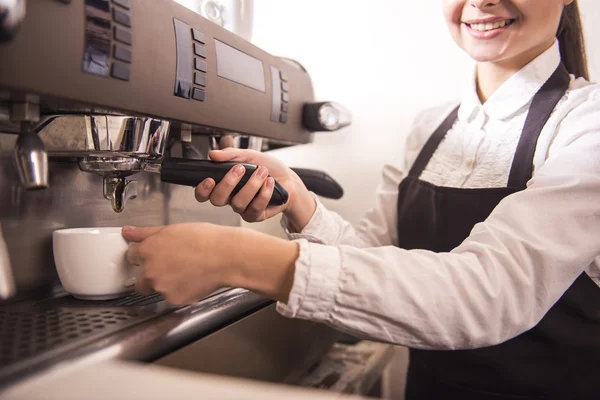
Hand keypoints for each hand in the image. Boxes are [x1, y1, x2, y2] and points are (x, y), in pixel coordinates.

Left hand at [122, 224, 298, 304]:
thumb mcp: (172, 229)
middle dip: (151, 271)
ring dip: (164, 282)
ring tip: (185, 271)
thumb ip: (145, 233)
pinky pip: (170, 297)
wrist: (226, 256)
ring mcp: (161, 288)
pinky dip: (179, 291)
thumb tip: (127, 232)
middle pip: (140, 276)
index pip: (132, 255)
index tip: (156, 253)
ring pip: (155, 288)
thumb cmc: (204, 239)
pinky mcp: (174, 300)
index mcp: (147, 250)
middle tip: (172, 264)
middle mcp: (149, 271)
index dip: (145, 253)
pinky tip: (192, 279)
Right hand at [195, 148, 315, 229]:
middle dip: (228, 183)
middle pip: (217, 200)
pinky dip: (263, 193)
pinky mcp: (256, 215)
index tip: (210, 179)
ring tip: (262, 172)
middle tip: (240, 169)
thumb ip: (231, 155)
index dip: (203, 190)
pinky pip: (255, 208)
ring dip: (251, 185)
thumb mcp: (250, 156)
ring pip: (238, 203)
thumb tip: (213, 154)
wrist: (289, 180)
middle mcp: (231, 198)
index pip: (205, 193)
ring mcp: (243, 208)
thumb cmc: (269, 169)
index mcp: (226, 185)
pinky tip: (269, 183)